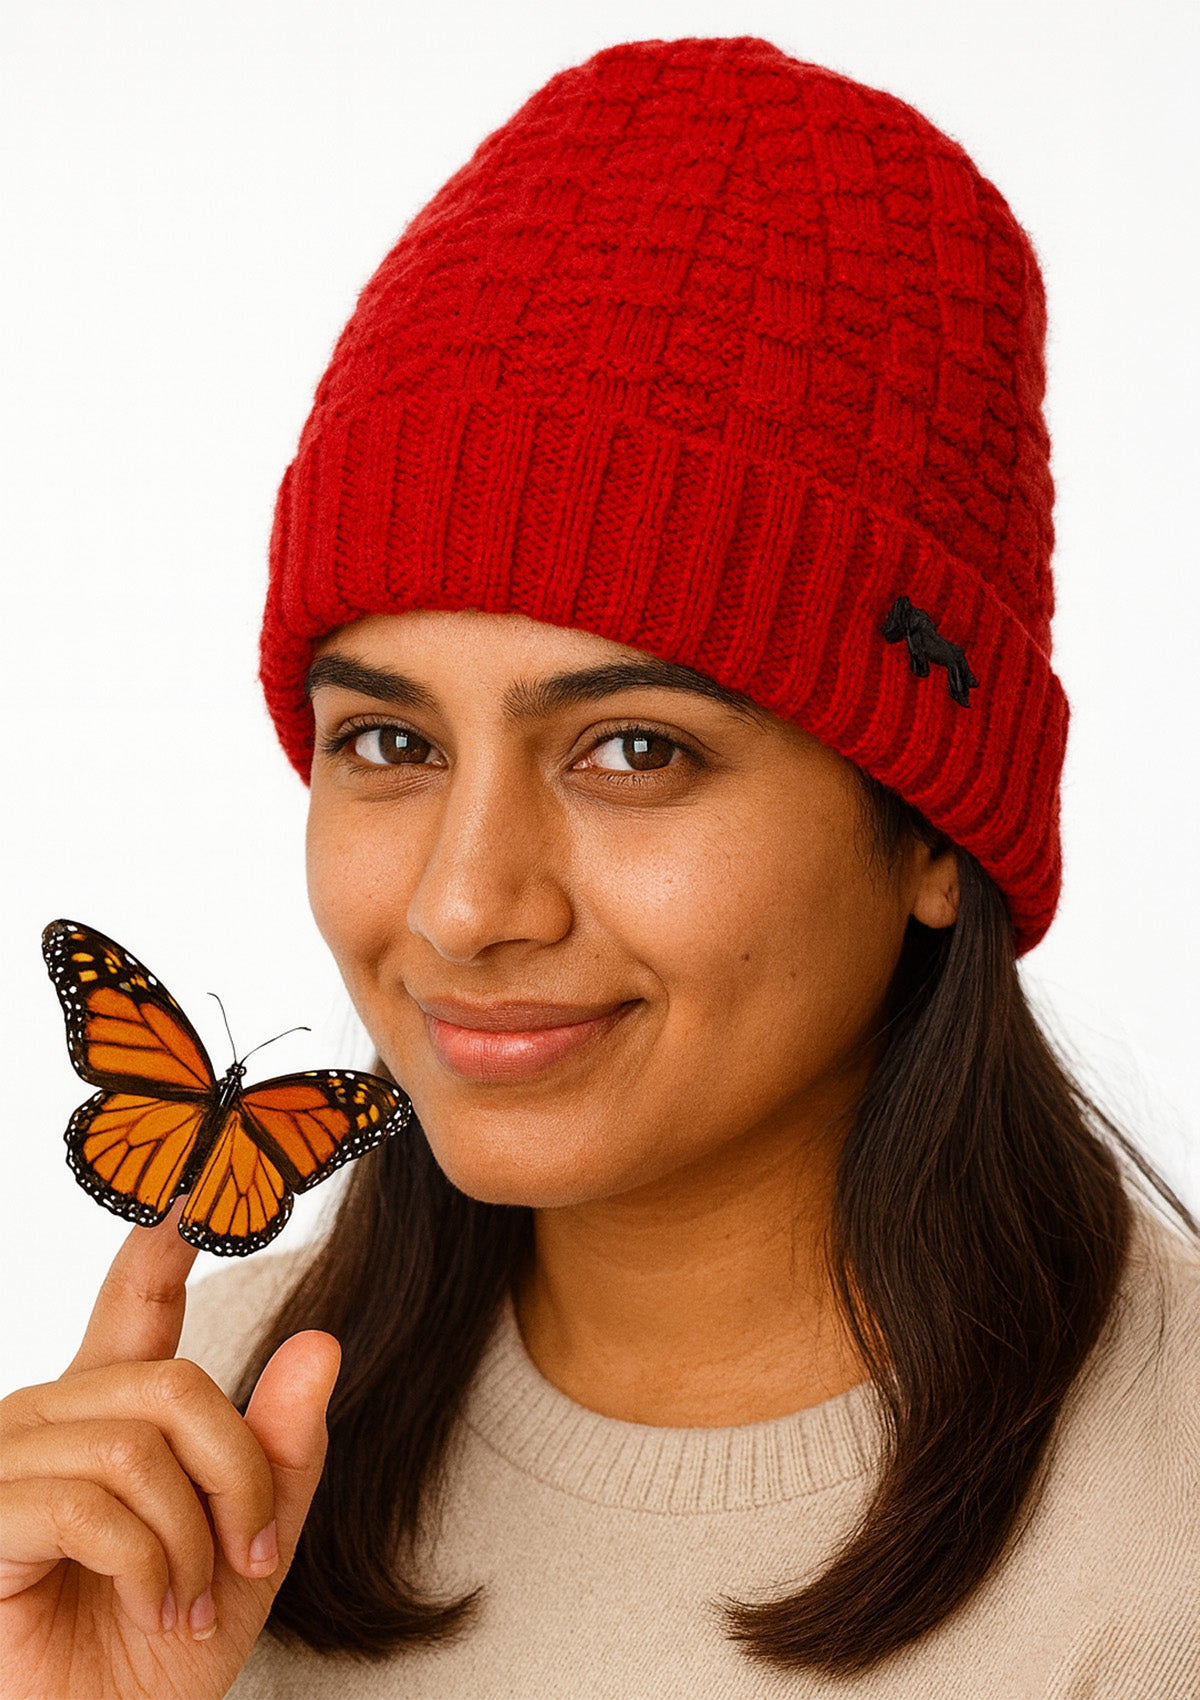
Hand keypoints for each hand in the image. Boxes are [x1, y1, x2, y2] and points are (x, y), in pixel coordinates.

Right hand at [0, 1203, 338, 1699]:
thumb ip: (281, 1453)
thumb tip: (322, 1344)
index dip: (156, 1248)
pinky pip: (95, 1505)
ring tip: (188, 1600)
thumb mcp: (246, 1550)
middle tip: (247, 1561)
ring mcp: (10, 1465)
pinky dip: (150, 1566)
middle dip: (239, 1479)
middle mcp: (53, 1419)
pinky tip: (152, 1605)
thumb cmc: (154, 1654)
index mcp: (112, 1413)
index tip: (186, 1191)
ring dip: (193, 1539)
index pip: (135, 1307)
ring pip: (140, 1445)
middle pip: (177, 1388)